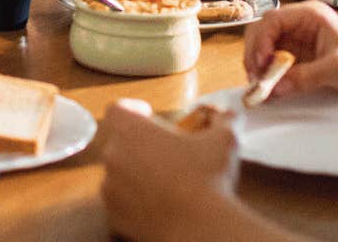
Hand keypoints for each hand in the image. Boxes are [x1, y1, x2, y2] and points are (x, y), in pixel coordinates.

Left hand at [101, 98, 238, 241]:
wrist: (199, 228)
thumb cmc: (208, 178)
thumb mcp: (224, 139)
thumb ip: (223, 120)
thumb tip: (227, 115)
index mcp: (131, 130)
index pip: (117, 109)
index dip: (131, 109)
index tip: (147, 114)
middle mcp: (113, 156)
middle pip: (116, 142)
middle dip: (137, 144)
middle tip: (164, 152)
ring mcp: (110, 189)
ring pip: (117, 174)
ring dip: (134, 174)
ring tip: (163, 181)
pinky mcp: (114, 217)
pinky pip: (120, 203)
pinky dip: (134, 202)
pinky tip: (158, 204)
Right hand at [243, 0, 337, 98]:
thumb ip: (306, 77)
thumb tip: (275, 88)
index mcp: (308, 14)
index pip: (272, 20)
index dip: (261, 41)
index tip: (261, 64)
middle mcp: (298, 21)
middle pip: (261, 31)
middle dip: (255, 54)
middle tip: (256, 79)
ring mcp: (294, 36)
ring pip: (262, 44)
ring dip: (257, 64)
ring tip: (262, 85)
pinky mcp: (294, 52)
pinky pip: (271, 58)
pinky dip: (265, 72)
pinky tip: (269, 86)